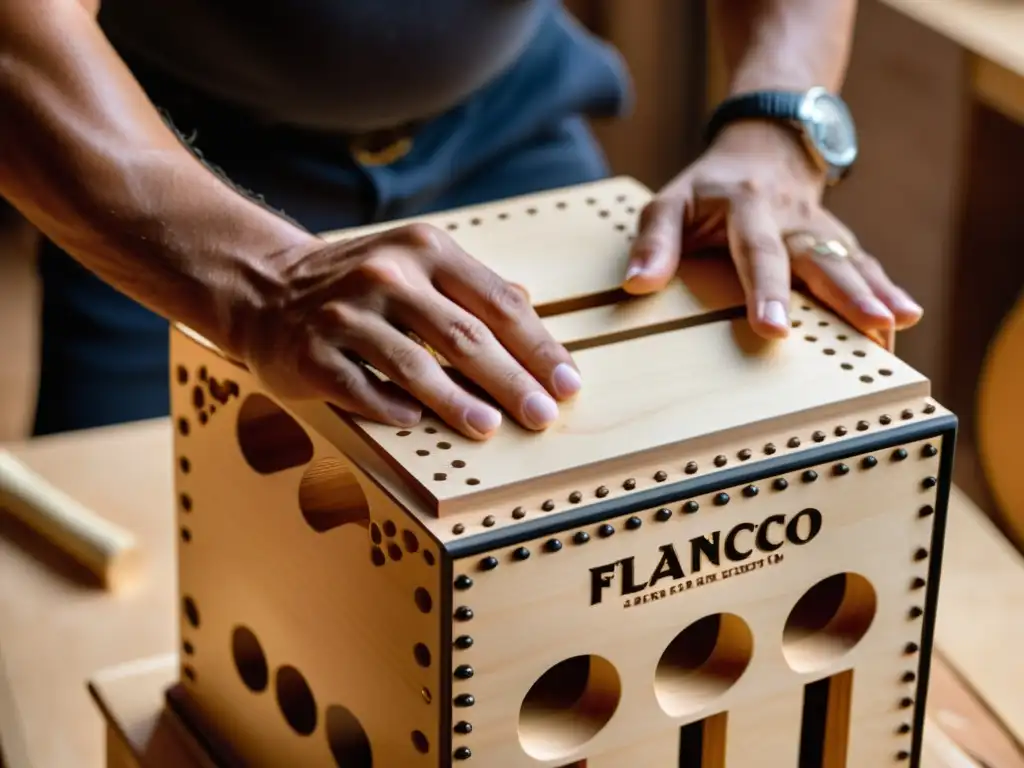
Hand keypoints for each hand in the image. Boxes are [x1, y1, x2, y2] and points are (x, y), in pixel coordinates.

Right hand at [238, 224, 581, 439]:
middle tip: (543, 416)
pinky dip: (391, 408)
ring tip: (490, 427)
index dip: (538, 347)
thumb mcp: (417, 264)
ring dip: (456, 401)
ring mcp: (345, 315)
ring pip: (414, 364)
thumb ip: (471, 287)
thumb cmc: (360, 284)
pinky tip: (418, 424)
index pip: (497, 303)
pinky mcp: (311, 353)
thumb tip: (531, 308)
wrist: (265, 286)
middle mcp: (386, 276)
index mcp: (424, 251)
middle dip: (511, 381)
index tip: (568, 384)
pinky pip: (360, 387)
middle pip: (464, 336)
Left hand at [622, 121, 922, 339]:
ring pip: (851, 261)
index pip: (758, 253)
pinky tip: (905, 317)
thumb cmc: (709, 186)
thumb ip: (654, 241)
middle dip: (845, 296)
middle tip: (869, 326)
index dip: (768, 291)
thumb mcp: (670, 201)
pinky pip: (863, 265)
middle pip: (821, 258)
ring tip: (896, 325)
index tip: (776, 329)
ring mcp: (820, 229)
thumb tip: (637, 284)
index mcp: (747, 207)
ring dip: (875, 294)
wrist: (765, 142)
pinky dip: (886, 290)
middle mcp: (792, 217)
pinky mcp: (837, 241)